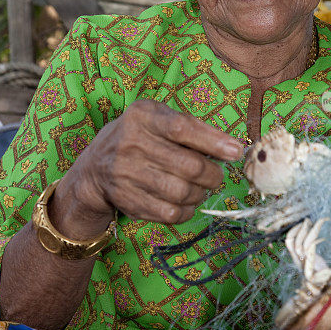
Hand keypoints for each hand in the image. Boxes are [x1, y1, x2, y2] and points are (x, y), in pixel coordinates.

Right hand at [57, 100, 243, 230]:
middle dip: (213, 175)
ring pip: (182, 192)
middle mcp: (131, 144)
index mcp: (142, 117)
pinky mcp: (128, 200)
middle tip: (217, 176)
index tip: (235, 152)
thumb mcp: (159, 119)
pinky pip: (170, 212)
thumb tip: (234, 148)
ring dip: (201, 193)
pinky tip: (187, 201)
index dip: (213, 142)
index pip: (182, 129)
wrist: (95, 167)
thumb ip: (194, 128)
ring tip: (201, 188)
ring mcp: (126, 174)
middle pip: (188, 166)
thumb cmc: (140, 137)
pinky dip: (188, 210)